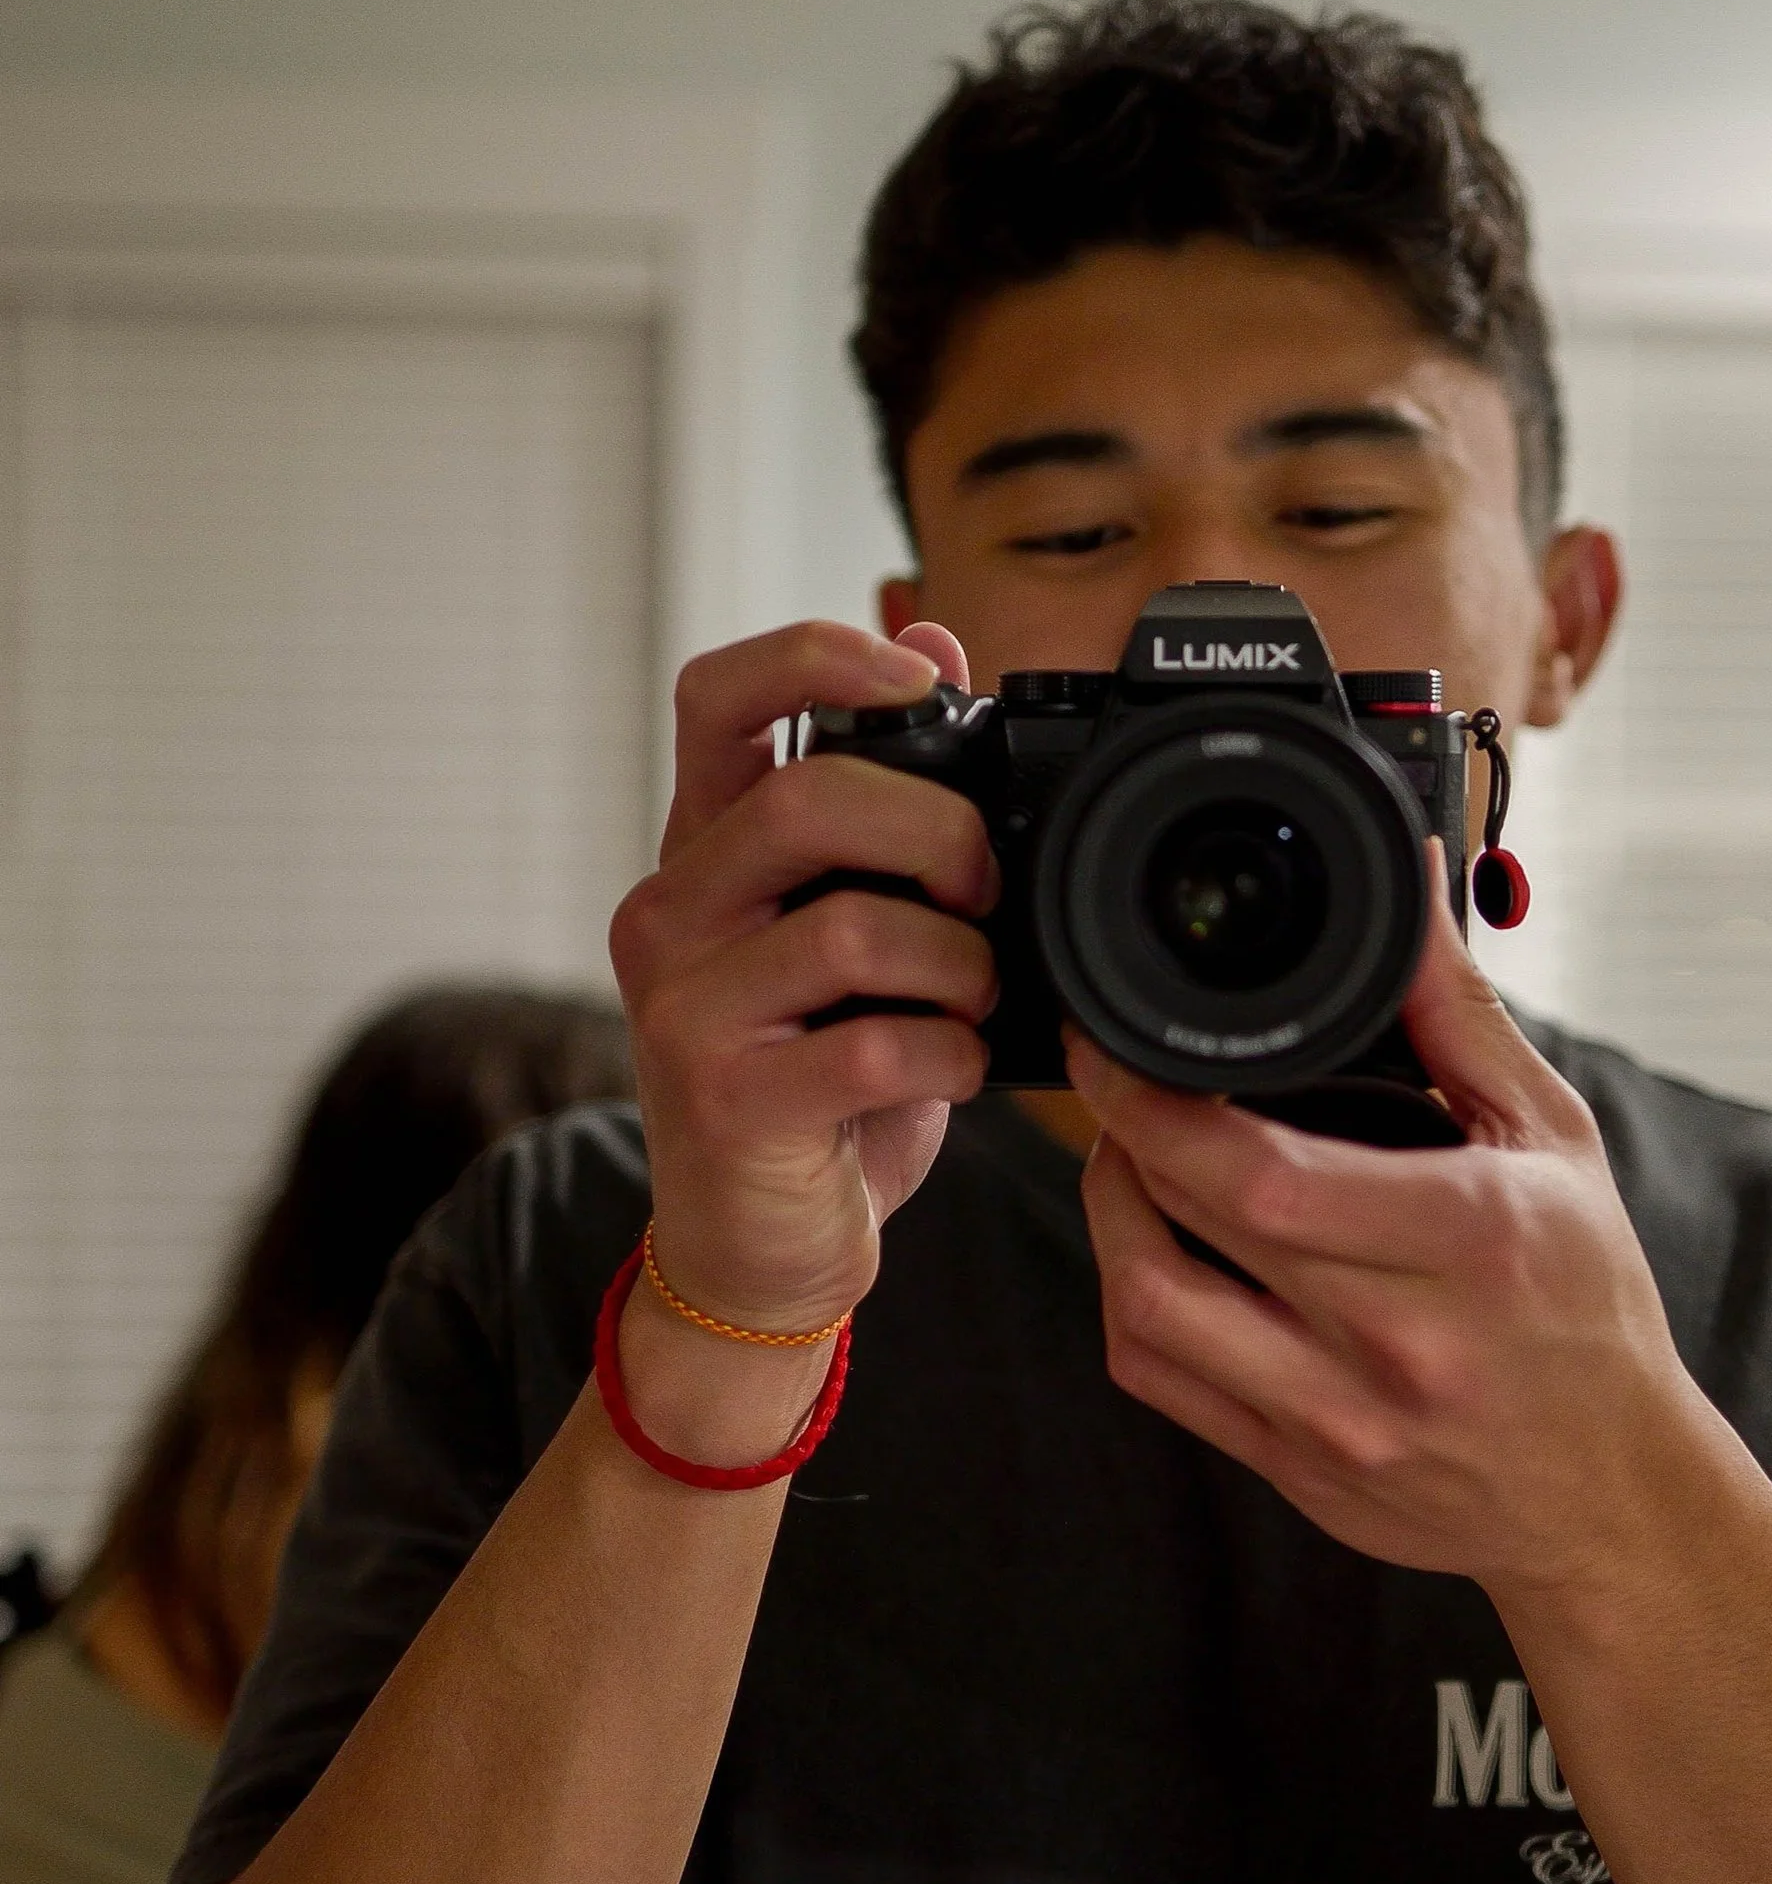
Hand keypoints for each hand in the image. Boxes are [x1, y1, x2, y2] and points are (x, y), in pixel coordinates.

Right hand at [609, 619, 998, 1337]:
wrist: (761, 1248)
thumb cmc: (822, 1077)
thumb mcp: (854, 924)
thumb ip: (883, 794)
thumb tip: (929, 635)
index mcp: (706, 848)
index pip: (719, 695)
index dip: (817, 656)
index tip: (919, 680)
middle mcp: (671, 911)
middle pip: (811, 798)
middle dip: (942, 833)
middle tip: (987, 892)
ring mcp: (685, 1007)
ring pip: (852, 925)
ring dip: (958, 964)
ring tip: (972, 999)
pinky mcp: (726, 1101)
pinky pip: (874, 1046)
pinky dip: (949, 1054)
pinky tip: (953, 1068)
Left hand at [1070, 878, 1712, 1605]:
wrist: (1609, 1491)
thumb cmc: (1589, 1305)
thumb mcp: (1553, 1140)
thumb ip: (1461, 1012)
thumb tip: (1414, 887)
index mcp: (1466, 1244)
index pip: (1263, 1177)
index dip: (1158, 1105)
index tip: (1122, 1044)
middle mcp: (1394, 1345)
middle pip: (1187, 1226)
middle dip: (1123, 1131)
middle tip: (1120, 1074)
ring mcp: (1336, 1421)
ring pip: (1145, 1311)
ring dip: (1107, 1215)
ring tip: (1127, 1155)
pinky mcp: (1297, 1470)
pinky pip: (1161, 1379)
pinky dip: (1128, 1300)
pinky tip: (1152, 1246)